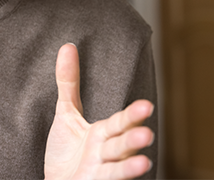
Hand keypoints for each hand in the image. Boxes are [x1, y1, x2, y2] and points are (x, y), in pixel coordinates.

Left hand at [44, 44, 153, 179]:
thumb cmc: (66, 152)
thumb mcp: (66, 114)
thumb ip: (68, 82)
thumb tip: (67, 46)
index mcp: (103, 133)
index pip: (120, 122)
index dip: (133, 115)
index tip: (147, 106)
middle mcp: (106, 151)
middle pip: (122, 142)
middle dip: (134, 136)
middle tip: (148, 132)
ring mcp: (102, 170)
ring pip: (118, 165)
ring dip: (131, 164)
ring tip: (145, 160)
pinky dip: (121, 176)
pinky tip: (135, 171)